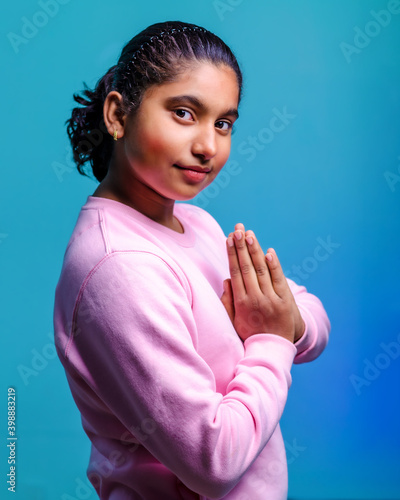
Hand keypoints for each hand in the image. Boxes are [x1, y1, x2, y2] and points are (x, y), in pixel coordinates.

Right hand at [221, 223, 296, 342]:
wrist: (274, 348)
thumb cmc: (251, 333)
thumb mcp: (234, 321)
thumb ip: (227, 302)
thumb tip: (226, 280)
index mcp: (241, 303)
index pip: (235, 272)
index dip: (232, 254)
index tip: (228, 238)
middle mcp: (256, 299)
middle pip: (247, 267)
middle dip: (241, 246)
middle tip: (238, 228)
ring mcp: (271, 299)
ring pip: (262, 270)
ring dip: (255, 250)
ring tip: (250, 234)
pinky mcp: (285, 301)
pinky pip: (279, 279)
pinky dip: (274, 265)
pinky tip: (269, 252)